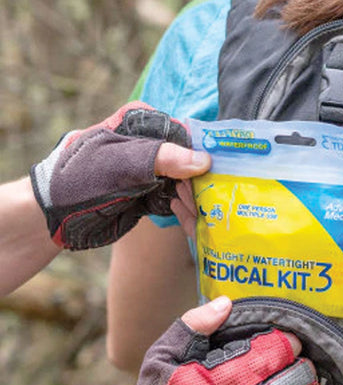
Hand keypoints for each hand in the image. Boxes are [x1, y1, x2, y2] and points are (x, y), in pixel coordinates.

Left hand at [30, 101, 209, 249]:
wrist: (54, 216)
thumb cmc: (79, 178)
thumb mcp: (120, 163)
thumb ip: (162, 157)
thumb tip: (204, 160)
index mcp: (141, 122)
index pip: (185, 135)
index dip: (201, 156)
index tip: (210, 179)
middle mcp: (150, 144)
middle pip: (190, 162)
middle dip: (199, 184)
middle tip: (207, 206)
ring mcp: (151, 171)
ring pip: (186, 184)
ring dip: (195, 203)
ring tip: (198, 220)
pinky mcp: (150, 194)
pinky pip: (176, 202)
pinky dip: (185, 214)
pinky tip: (191, 225)